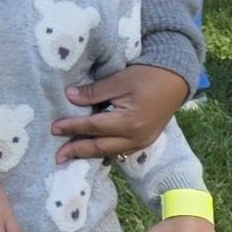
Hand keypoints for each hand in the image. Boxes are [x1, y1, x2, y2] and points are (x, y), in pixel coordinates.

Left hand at [54, 64, 191, 162]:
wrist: (176, 79)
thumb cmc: (148, 75)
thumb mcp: (119, 79)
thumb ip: (94, 91)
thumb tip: (69, 97)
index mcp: (128, 122)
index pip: (92, 127)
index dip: (72, 127)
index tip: (54, 128)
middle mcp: (135, 137)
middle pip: (100, 147)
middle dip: (77, 151)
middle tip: (58, 156)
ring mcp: (142, 142)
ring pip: (110, 152)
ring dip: (90, 154)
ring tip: (72, 156)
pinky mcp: (145, 140)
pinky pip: (121, 150)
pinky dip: (105, 151)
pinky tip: (94, 150)